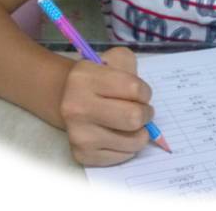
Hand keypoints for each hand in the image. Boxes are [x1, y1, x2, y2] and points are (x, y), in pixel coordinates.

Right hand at [59, 47, 153, 165]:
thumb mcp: (114, 60)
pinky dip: (128, 147)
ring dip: (140, 132)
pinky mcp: (82, 154)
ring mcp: (78, 133)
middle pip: (134, 118)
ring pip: (133, 141)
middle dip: (146, 114)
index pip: (134, 89)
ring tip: (130, 123)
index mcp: (85, 77)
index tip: (140, 93)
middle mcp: (76, 107)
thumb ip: (131, 67)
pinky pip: (123, 156)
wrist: (68, 99)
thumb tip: (144, 99)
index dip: (145, 92)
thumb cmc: (99, 79)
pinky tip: (118, 135)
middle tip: (142, 111)